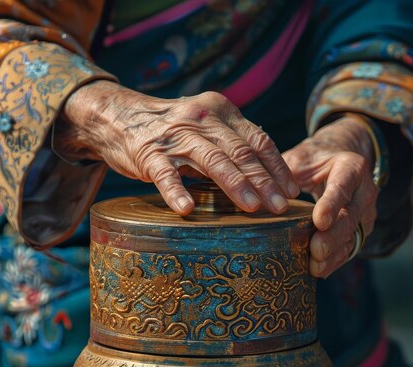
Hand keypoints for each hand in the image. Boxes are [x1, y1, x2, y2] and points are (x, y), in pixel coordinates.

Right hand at [55, 81, 298, 214]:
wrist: (120, 116)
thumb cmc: (173, 129)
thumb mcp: (207, 125)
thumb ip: (233, 141)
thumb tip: (270, 174)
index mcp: (221, 111)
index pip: (258, 139)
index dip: (277, 167)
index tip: (292, 191)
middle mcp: (202, 118)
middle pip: (240, 152)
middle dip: (264, 181)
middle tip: (280, 207)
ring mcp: (175, 135)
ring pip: (211, 160)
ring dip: (234, 185)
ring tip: (251, 208)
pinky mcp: (149, 152)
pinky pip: (165, 173)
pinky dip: (176, 191)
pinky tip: (186, 210)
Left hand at [282, 116, 377, 277]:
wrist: (339, 162)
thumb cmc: (314, 160)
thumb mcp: (299, 158)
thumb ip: (284, 172)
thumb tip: (256, 190)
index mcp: (351, 168)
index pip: (342, 187)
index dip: (332, 204)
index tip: (319, 222)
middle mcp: (364, 191)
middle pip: (351, 216)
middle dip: (333, 236)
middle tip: (316, 250)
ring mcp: (365, 212)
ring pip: (353, 236)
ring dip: (335, 254)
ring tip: (316, 267)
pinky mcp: (361, 229)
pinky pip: (351, 247)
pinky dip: (336, 260)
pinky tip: (321, 270)